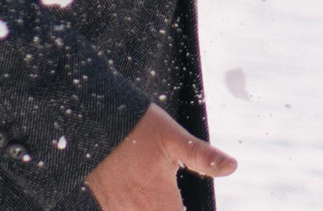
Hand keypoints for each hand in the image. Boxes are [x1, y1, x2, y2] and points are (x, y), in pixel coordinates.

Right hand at [83, 103, 235, 210]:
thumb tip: (232, 166)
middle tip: (173, 197)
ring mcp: (118, 209)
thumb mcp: (172, 136)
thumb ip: (201, 156)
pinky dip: (136, 207)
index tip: (183, 203)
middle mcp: (137, 209)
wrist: (91, 120)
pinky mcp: (105, 204)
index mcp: (159, 198)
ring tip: (160, 195)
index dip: (182, 210)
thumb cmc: (135, 125)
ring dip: (154, 208)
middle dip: (169, 208)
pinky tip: (143, 197)